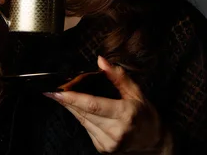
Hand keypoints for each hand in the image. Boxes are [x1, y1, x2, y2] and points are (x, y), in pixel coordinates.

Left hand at [44, 56, 164, 153]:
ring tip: (61, 95)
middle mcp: (116, 131)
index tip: (58, 92)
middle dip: (67, 100)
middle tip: (53, 90)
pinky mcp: (103, 148)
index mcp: (125, 115)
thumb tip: (101, 61)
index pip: (93, 105)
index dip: (73, 98)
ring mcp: (108, 142)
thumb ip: (118, 76)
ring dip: (71, 108)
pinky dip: (80, 116)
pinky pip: (86, 128)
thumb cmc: (146, 116)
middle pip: (84, 113)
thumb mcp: (136, 93)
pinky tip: (76, 108)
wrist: (154, 144)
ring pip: (82, 121)